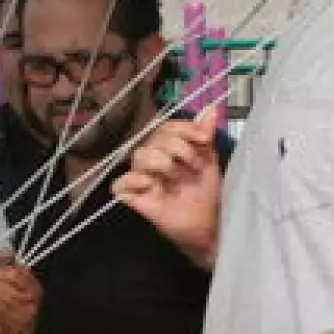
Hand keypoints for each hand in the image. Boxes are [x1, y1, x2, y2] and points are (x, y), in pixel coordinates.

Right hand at [111, 112, 221, 267]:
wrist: (208, 224)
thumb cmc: (205, 193)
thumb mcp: (210, 161)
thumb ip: (205, 135)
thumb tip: (212, 109)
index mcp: (168, 148)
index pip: (167, 127)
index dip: (185, 129)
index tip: (205, 139)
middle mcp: (153, 159)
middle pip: (154, 138)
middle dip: (179, 148)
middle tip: (195, 166)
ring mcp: (142, 178)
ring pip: (139, 155)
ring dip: (162, 163)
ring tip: (177, 179)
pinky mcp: (135, 198)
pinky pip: (121, 183)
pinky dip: (136, 181)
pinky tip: (153, 187)